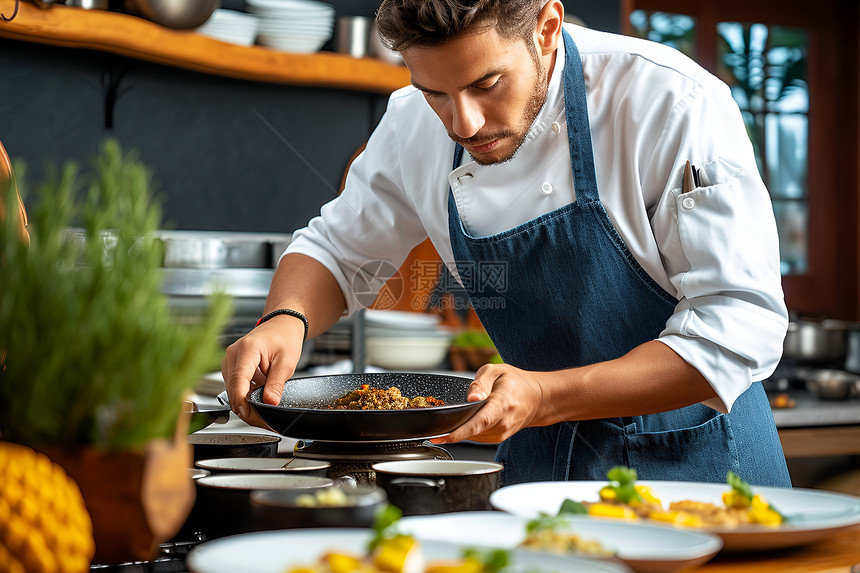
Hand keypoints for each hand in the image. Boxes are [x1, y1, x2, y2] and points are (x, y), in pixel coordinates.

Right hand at [221, 315, 305, 425]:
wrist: (281, 325)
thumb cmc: (284, 337)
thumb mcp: (287, 362)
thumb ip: (277, 383)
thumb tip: (270, 403)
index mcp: (247, 349)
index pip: (239, 380)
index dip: (241, 401)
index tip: (248, 414)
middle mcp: (233, 354)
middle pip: (233, 389)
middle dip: (247, 407)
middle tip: (265, 421)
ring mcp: (229, 360)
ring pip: (232, 390)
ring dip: (246, 403)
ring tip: (264, 410)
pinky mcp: (231, 366)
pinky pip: (235, 386)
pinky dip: (245, 396)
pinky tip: (258, 400)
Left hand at [432, 364, 546, 443]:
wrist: (536, 399)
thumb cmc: (517, 383)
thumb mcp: (497, 371)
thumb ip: (480, 382)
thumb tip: (471, 397)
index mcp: (502, 404)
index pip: (478, 422)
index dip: (457, 432)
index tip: (439, 436)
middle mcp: (503, 423)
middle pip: (471, 431)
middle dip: (452, 428)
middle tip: (437, 425)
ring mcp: (501, 433)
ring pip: (471, 435)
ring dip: (461, 427)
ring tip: (462, 412)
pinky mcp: (497, 439)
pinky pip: (476, 436)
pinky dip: (468, 429)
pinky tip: (471, 417)